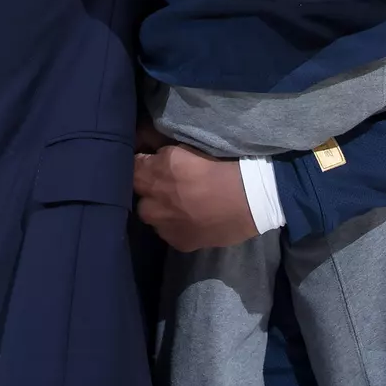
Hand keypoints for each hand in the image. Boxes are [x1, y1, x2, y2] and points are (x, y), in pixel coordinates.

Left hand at [132, 144, 258, 251]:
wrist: (253, 200)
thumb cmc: (227, 165)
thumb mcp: (194, 148)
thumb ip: (167, 150)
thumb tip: (149, 143)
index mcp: (158, 168)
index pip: (132, 163)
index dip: (141, 161)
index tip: (150, 160)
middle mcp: (154, 198)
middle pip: (139, 191)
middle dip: (150, 187)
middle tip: (169, 183)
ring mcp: (164, 224)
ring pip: (151, 215)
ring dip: (160, 208)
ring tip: (180, 204)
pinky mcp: (177, 242)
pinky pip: (168, 232)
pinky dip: (175, 225)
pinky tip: (192, 219)